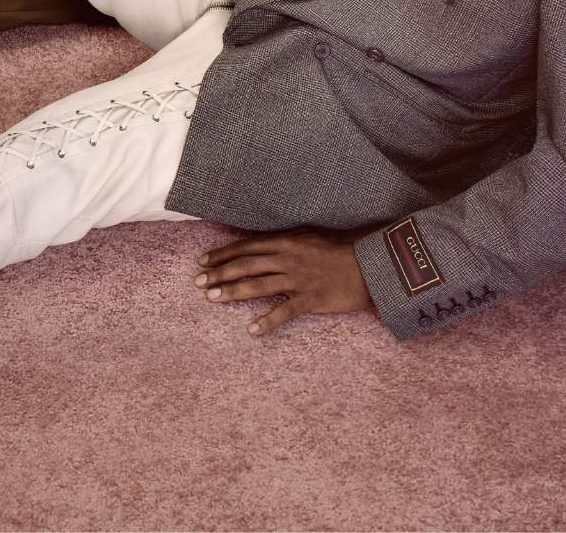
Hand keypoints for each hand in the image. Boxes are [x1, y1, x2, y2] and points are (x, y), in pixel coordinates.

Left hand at [195, 230, 373, 334]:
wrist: (367, 267)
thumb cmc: (336, 249)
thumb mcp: (306, 235)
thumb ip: (282, 240)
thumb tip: (255, 245)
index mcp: (285, 241)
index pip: (246, 247)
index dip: (223, 254)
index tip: (203, 261)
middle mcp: (287, 258)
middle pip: (247, 265)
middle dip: (220, 273)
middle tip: (198, 282)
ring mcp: (298, 279)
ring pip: (259, 286)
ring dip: (233, 292)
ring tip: (212, 298)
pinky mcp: (311, 299)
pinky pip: (285, 312)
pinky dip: (267, 321)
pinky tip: (251, 330)